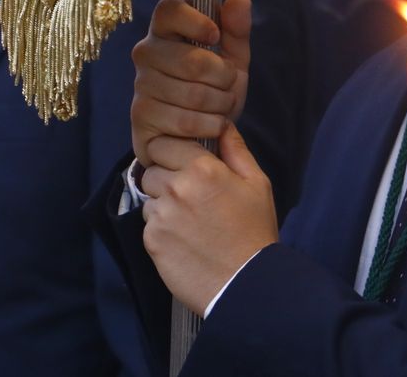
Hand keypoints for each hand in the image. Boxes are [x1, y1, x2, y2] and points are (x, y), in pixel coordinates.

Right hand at [131, 0, 252, 165]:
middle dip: (223, 78)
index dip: (195, 21)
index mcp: (165, 30)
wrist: (196, 134)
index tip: (215, 36)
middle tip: (227, 85)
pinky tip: (210, 124)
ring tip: (220, 106)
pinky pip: (186, 120)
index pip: (169, 10)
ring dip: (220, 104)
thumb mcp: (232, 59)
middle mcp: (146, 52)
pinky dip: (210, 125)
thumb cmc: (212, 88)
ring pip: (194, 94)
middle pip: (192, 60)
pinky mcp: (141, 116)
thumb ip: (236, 30)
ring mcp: (140, 85)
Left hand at [141, 124, 277, 313]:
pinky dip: (162, 228)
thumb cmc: (254, 231)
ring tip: (190, 220)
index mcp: (202, 168)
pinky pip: (149, 224)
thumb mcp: (257, 184)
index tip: (184, 163)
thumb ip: (235, 150)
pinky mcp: (151, 241)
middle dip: (166, 177)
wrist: (244, 283)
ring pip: (149, 197)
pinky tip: (185, 239)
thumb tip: (221, 124)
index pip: (164, 143)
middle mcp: (176, 188)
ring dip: (163, 203)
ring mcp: (160, 216)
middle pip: (152, 169)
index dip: (172, 151)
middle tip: (191, 195)